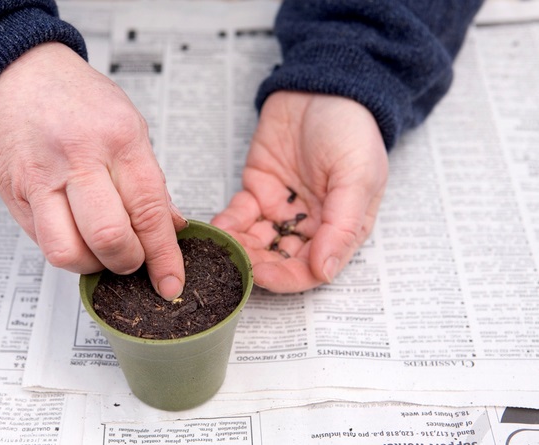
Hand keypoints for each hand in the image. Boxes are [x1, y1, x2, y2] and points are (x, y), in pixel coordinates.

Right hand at [0, 42, 186, 299]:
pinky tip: (75, 235)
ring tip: (100, 251)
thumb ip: (148, 179)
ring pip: (68, 251)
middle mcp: (79, 157)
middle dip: (127, 263)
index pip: (149, 210)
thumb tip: (171, 226)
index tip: (171, 283)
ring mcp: (41, 177)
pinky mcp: (14, 195)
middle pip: (109, 237)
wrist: (9, 72)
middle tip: (132, 259)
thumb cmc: (71, 95)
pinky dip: (66, 251)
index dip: (164, 256)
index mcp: (118, 137)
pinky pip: (41, 242)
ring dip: (92, 265)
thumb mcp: (125, 123)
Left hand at [212, 91, 387, 292]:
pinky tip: (217, 227)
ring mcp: (280, 209)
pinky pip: (239, 216)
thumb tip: (326, 271)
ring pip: (256, 242)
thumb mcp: (358, 176)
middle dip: (256, 265)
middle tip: (235, 263)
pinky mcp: (257, 190)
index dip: (287, 278)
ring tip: (222, 246)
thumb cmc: (350, 130)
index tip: (262, 275)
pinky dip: (227, 224)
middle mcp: (309, 225)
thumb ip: (342, 226)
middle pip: (280, 260)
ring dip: (238, 248)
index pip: (312, 269)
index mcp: (340, 228)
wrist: (322, 86)